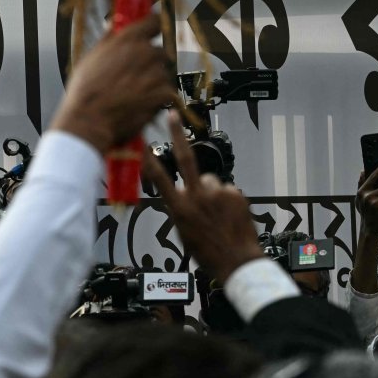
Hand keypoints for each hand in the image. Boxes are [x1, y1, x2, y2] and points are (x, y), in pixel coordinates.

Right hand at [51, 14, 177, 154]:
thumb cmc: (85, 91)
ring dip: (154, 82)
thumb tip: (111, 26)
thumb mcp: (89, 59)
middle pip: (160, 51)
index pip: (153, 22)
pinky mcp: (163, 93)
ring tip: (134, 94)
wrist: (89, 120)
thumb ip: (106, 41)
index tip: (152, 32)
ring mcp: (156, 73)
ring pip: (163, 74)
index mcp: (127, 40)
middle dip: (151, 62)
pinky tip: (140, 105)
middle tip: (136, 76)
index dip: (153, 27)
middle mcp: (144, 52)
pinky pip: (167, 93)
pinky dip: (157, 99)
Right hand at [143, 110, 262, 282]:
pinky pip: (227, 190)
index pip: (159, 178)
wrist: (238, 262)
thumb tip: (186, 195)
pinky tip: (230, 216)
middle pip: (185, 158)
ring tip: (219, 213)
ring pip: (211, 182)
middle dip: (177, 134)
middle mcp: (196, 196)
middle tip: (171, 115)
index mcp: (179, 208)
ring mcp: (218, 193)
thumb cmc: (207, 253)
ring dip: (213, 192)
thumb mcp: (184, 232)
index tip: (140, 142)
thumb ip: (182, 209)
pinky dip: (228, 200)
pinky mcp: (235, 194)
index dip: (148, 159)